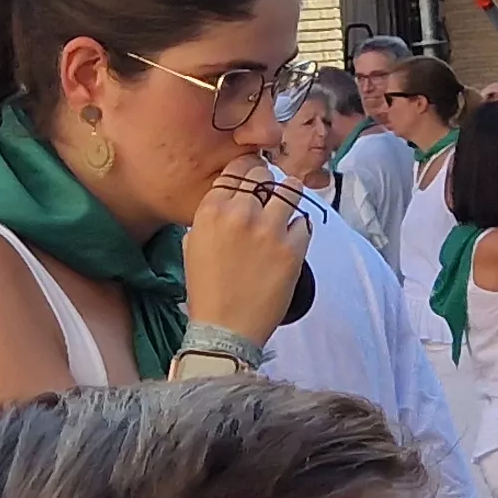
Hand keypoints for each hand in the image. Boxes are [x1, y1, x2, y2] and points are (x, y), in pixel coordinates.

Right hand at [183, 153, 314, 340]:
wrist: (225, 329)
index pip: (237, 169)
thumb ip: (211, 215)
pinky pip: (304, 223)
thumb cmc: (206, 289)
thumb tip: (231, 196)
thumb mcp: (193, 243)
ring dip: (290, 195)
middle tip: (269, 193)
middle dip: (267, 182)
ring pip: (290, 190)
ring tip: (288, 205)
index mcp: (211, 210)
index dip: (247, 171)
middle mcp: (240, 214)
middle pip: (263, 174)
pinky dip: (298, 230)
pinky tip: (289, 241)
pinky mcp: (292, 250)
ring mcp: (269, 230)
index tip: (253, 178)